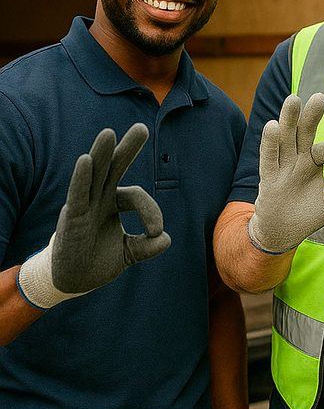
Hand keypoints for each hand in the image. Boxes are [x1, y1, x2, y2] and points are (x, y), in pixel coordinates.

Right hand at [17, 124, 170, 308]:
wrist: (72, 282)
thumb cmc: (98, 261)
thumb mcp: (129, 253)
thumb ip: (147, 246)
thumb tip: (166, 239)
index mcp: (112, 202)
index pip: (136, 196)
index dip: (151, 211)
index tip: (157, 231)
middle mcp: (98, 199)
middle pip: (113, 168)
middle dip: (127, 148)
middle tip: (141, 126)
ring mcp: (83, 206)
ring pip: (94, 175)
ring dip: (102, 154)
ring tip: (109, 133)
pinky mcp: (72, 219)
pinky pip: (77, 195)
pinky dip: (81, 178)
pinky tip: (85, 160)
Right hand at [247, 93, 323, 253]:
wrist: (281, 232)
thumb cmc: (307, 212)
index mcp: (313, 160)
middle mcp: (297, 158)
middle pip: (304, 132)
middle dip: (311, 115)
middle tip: (320, 97)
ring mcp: (282, 167)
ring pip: (285, 138)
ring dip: (289, 119)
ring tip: (294, 99)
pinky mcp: (268, 179)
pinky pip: (268, 158)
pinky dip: (270, 143)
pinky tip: (272, 126)